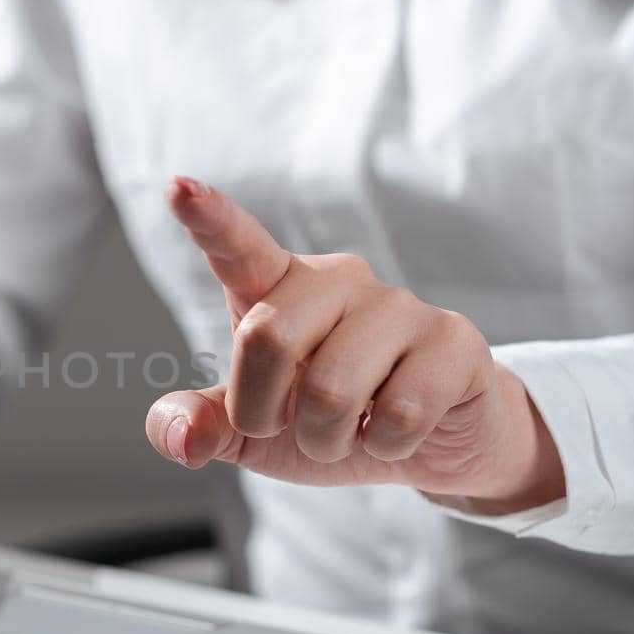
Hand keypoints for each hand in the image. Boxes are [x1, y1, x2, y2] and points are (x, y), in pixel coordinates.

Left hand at [145, 177, 563, 513]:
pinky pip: (400, 414)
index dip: (208, 217)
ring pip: (333, 391)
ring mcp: (399, 305)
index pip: (238, 247)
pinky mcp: (454, 339)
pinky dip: (386, 447)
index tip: (178, 186)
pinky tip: (398, 430)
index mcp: (279, 289)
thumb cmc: (329, 420)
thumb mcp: (254, 432)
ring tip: (351, 431)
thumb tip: (180, 439)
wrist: (430, 444)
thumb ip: (204, 424)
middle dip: (265, 411)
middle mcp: (338, 280)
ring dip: (328, 440)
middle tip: (292, 426)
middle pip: (268, 338)